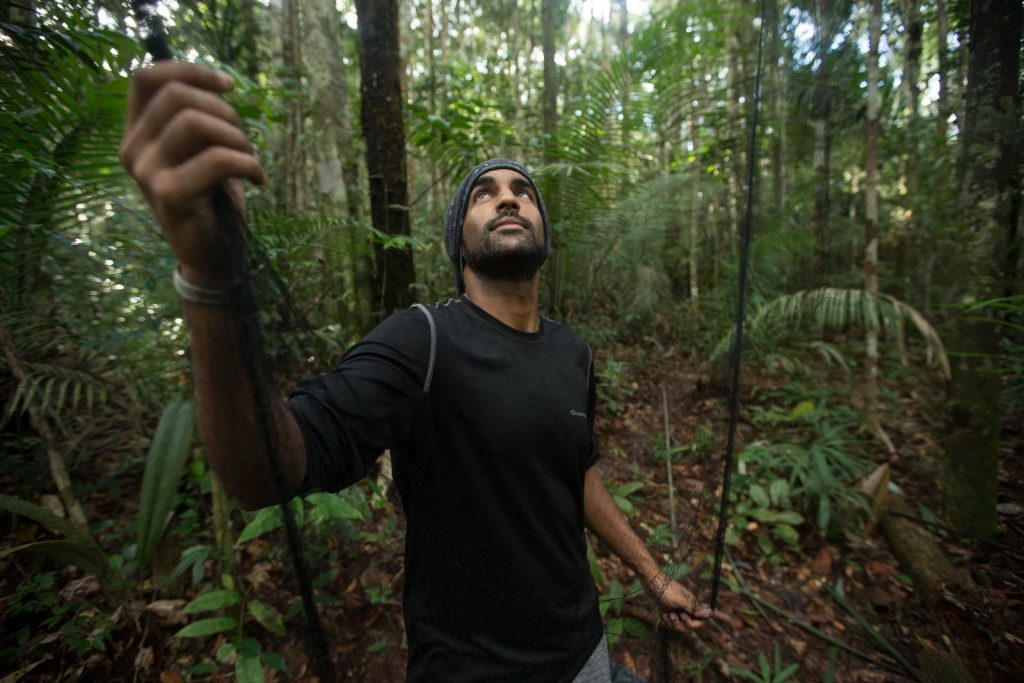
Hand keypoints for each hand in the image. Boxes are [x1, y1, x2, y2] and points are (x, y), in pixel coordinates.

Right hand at [119, 62, 265, 285]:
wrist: (212, 254)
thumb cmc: (211, 198)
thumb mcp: (200, 150)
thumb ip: (195, 118)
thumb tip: (216, 83)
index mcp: (137, 133)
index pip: (147, 78)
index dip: (191, 71)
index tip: (229, 86)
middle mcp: (132, 149)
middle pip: (177, 96)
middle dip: (224, 111)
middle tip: (244, 140)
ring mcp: (146, 173)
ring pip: (195, 122)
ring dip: (237, 137)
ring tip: (250, 160)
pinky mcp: (169, 195)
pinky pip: (217, 158)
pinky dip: (248, 164)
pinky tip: (258, 179)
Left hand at [645, 572, 712, 631]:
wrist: (651, 582)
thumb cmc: (666, 590)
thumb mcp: (680, 600)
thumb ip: (694, 608)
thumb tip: (711, 613)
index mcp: (692, 605)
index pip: (700, 621)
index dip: (693, 624)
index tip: (683, 616)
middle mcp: (687, 608)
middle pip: (688, 626)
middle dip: (679, 625)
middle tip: (671, 615)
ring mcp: (677, 610)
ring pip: (678, 626)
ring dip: (671, 623)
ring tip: (666, 614)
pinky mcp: (669, 611)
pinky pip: (670, 623)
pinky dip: (666, 621)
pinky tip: (662, 615)